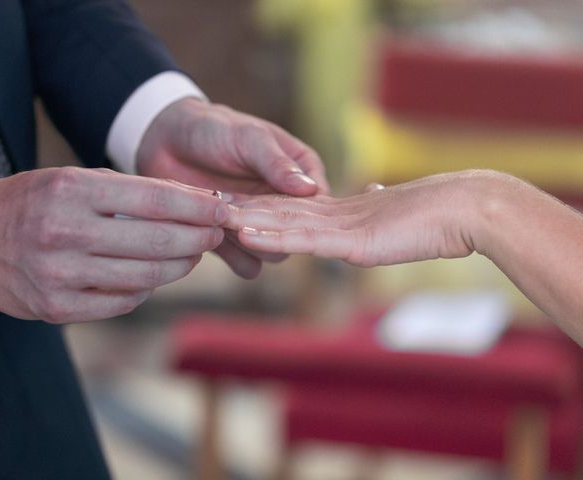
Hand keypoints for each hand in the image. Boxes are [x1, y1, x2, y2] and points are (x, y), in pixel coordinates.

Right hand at [0, 167, 227, 323]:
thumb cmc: (34, 202)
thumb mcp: (75, 180)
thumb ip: (130, 191)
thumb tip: (195, 203)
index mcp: (73, 191)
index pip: (154, 199)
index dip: (198, 207)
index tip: (225, 210)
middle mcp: (65, 232)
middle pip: (157, 241)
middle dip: (198, 239)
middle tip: (216, 235)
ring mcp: (59, 274)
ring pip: (145, 277)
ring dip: (178, 266)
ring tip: (190, 255)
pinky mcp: (55, 307)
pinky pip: (121, 302)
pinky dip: (145, 290)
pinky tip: (152, 277)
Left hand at [137, 98, 329, 277]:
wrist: (165, 141)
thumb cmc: (213, 128)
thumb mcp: (249, 138)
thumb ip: (276, 164)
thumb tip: (311, 190)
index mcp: (300, 172)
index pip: (318, 203)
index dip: (304, 213)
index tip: (276, 208)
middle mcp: (285, 202)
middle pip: (296, 234)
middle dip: (271, 230)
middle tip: (238, 216)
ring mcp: (260, 223)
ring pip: (274, 254)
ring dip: (252, 246)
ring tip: (223, 224)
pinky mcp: (235, 242)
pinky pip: (247, 264)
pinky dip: (235, 259)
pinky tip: (215, 239)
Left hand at [225, 171, 500, 266]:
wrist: (466, 209)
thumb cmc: (441, 216)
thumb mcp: (399, 214)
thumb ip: (380, 205)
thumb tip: (373, 192)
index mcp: (346, 212)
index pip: (296, 208)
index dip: (264, 205)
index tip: (236, 203)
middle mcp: (337, 214)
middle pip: (281, 210)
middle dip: (245, 209)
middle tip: (209, 204)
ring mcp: (341, 225)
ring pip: (283, 220)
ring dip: (247, 219)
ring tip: (213, 215)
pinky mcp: (350, 238)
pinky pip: (302, 237)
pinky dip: (271, 234)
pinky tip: (245, 232)